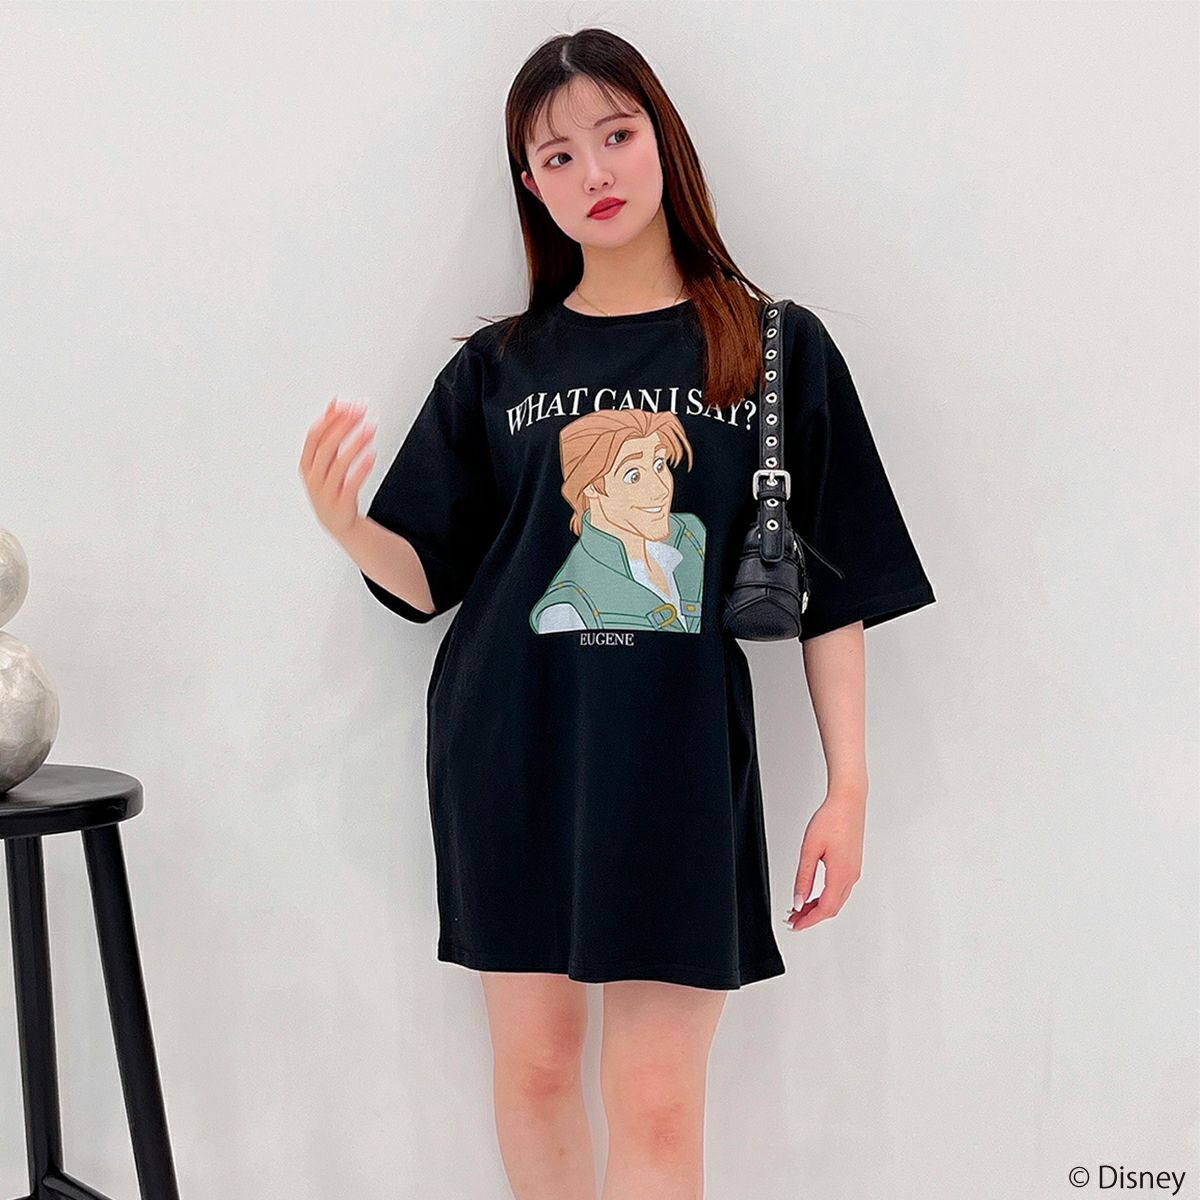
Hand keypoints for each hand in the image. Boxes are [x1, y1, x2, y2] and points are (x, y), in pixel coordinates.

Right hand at [299, 397, 376, 541]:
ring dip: (355, 443)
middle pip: (327, 447)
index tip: (346, 405)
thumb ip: (329, 431)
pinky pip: (351, 484)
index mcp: (307, 464)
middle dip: (344, 427)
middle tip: (360, 412)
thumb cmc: (331, 486)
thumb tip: (335, 403)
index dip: (330, 419)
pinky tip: (372, 454)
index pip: (315, 437)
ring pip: (339, 464)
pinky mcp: (342, 504)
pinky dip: (361, 468)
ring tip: (370, 429)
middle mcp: (314, 477)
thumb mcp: (325, 459)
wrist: (337, 522)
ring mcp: (326, 492)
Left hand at [783, 787, 865, 931]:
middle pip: (832, 908)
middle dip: (812, 917)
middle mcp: (851, 876)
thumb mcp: (810, 849)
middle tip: (792, 918)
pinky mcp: (853, 865)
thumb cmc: (830, 819)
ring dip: (818, 908)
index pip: (825, 909)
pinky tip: (813, 894)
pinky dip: (825, 897)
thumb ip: (804, 877)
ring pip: (836, 900)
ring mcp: (854, 871)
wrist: (848, 802)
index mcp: (841, 874)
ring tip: (799, 907)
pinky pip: (840, 890)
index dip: (809, 921)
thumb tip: (798, 900)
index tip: (795, 925)